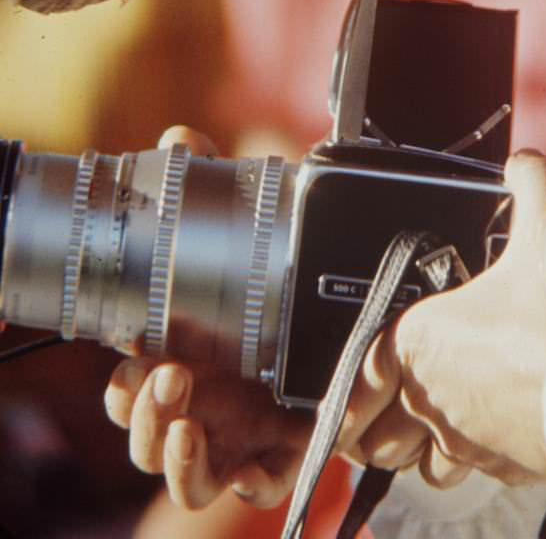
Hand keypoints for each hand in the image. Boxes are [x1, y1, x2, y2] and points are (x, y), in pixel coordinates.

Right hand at [103, 126, 312, 508]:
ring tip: (187, 426)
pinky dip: (245, 484)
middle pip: (146, 432)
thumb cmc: (274, 281)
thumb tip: (179, 139)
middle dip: (143, 413)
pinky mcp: (282, 450)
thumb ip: (209, 185)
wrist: (346, 310)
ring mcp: (238, 431)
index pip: (127, 384)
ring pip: (185, 471)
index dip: (121, 385)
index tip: (132, 363)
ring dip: (175, 456)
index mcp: (180, 355)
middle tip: (170, 378)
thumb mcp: (246, 230)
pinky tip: (242, 470)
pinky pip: (255, 483)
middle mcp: (202, 401)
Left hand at [337, 151, 545, 488]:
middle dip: (381, 427)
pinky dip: (475, 461)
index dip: (349, 396)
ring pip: (423, 466)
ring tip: (435, 429)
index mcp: (423, 341)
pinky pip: (475, 473)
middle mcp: (434, 397)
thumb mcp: (544, 226)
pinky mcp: (507, 465)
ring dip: (424, 450)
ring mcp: (469, 439)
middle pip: (382, 434)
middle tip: (386, 415)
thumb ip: (529, 183)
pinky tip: (490, 437)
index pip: (361, 380)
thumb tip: (526, 162)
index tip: (346, 403)